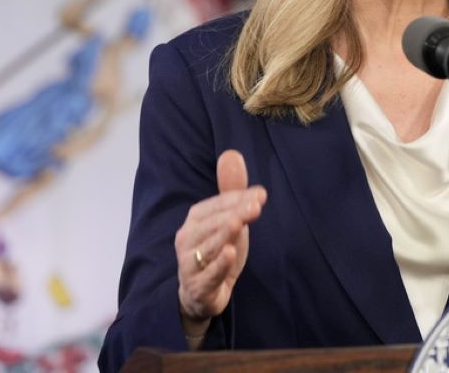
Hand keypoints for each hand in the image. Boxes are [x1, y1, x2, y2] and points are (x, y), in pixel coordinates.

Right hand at [175, 150, 267, 324]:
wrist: (202, 294)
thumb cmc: (216, 250)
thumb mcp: (227, 219)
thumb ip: (231, 191)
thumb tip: (232, 154)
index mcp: (195, 219)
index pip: (218, 205)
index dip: (238, 198)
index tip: (261, 194)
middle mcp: (187, 239)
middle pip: (213, 224)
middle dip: (235, 213)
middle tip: (257, 206)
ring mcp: (189, 264)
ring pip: (208, 248)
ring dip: (223, 235)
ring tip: (237, 223)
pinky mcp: (197, 288)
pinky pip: (208, 276)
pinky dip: (218, 265)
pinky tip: (230, 254)